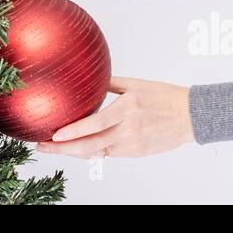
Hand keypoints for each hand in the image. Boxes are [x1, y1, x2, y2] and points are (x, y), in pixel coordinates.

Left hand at [35, 78, 194, 157]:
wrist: (191, 116)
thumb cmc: (164, 96)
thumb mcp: (136, 84)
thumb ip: (111, 83)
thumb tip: (89, 78)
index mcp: (127, 109)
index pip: (94, 124)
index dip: (72, 132)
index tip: (53, 135)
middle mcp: (128, 130)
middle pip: (90, 145)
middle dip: (63, 149)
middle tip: (42, 146)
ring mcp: (132, 145)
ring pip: (97, 153)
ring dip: (74, 152)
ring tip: (55, 148)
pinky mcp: (136, 153)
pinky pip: (109, 154)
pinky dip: (92, 153)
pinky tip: (78, 150)